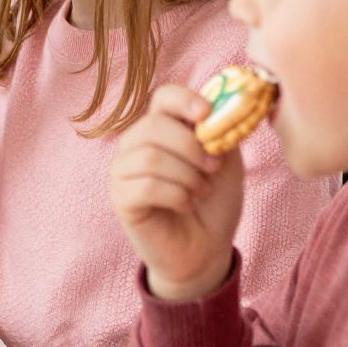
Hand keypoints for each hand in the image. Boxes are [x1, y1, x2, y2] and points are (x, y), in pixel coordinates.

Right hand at [109, 84, 243, 301]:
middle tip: (213, 168)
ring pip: (149, 157)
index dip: (184, 100)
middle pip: (153, 126)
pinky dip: (176, 196)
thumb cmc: (213, 203)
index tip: (207, 115)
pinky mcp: (120, 199)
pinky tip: (186, 205)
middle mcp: (135, 145)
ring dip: (186, 176)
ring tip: (201, 192)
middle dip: (191, 147)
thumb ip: (221, 133)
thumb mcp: (227, 162)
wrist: (205, 248)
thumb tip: (222, 108)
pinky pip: (145, 186)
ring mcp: (122, 172)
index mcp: (162, 129)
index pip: (163, 97)